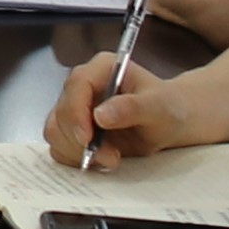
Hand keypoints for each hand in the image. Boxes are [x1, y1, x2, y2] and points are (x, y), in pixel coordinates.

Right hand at [47, 49, 172, 165]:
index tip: (87, 138)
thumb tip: (100, 115)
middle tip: (110, 156)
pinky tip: (100, 159)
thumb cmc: (168, 108)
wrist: (172, 123)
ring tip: (110, 158)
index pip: (76, 85)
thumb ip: (132, 108)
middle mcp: (83, 86)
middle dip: (81, 140)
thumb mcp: (159, 107)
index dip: (76, 113)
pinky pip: (60, 146)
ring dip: (78, 151)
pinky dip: (75, 157)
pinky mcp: (74, 129)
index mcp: (101, 69)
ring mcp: (76, 108)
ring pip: (56, 131)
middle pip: (62, 111)